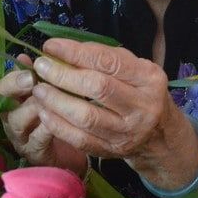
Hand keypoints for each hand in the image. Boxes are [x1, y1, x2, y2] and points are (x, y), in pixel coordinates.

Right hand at [0, 54, 87, 172]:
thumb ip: (37, 76)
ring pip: (18, 120)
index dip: (11, 77)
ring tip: (49, 98)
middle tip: (34, 80)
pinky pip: (38, 139)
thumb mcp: (48, 93)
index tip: (28, 67)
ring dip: (34, 106)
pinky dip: (48, 126)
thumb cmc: (58, 115)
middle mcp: (10, 120)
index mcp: (11, 102)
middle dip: (17, 88)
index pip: (0, 87)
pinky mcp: (35, 154)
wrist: (76, 149)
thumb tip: (24, 57)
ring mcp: (21, 138)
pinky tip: (60, 118)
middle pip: (2, 102)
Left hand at [27, 38, 197, 187]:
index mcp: (149, 79)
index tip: (51, 46)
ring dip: (56, 101)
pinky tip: (44, 112)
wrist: (159, 135)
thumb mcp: (134, 69)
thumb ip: (104, 58)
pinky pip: (80, 139)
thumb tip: (62, 50)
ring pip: (86, 117)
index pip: (108, 62)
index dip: (76, 53)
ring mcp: (128, 132)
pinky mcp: (113, 151)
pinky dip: (58, 125)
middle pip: (97, 88)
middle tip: (41, 67)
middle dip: (63, 75)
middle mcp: (142, 106)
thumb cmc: (140, 92)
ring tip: (38, 90)